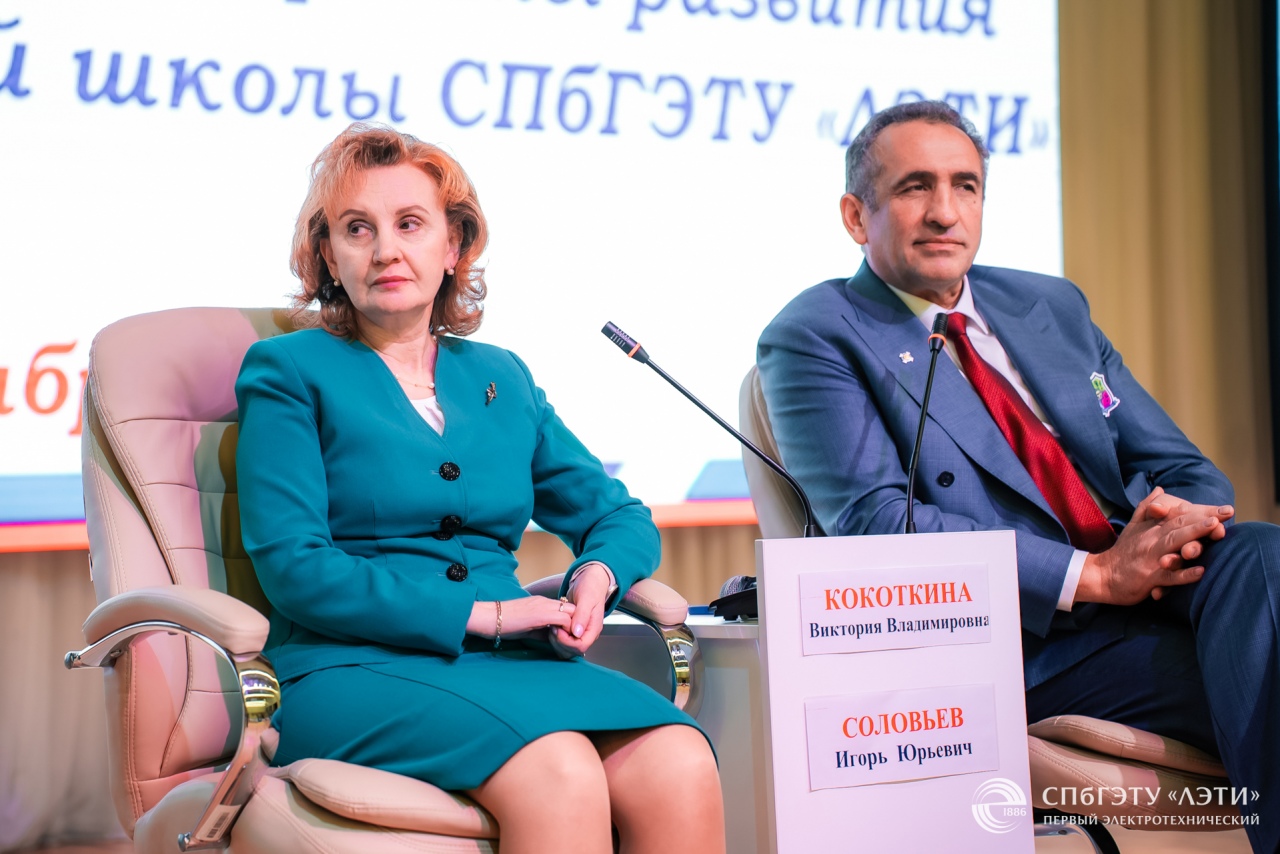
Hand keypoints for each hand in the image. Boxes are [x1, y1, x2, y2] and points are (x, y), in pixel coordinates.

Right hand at [466, 596, 575, 640]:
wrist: (490, 617)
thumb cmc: (505, 623)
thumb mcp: (528, 626)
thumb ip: (542, 630)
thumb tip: (554, 640)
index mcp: (543, 603)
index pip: (567, 608)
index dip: (572, 621)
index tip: (570, 635)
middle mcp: (546, 602)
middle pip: (573, 608)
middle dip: (577, 624)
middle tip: (574, 639)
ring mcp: (545, 606)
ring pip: (572, 612)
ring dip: (574, 628)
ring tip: (571, 642)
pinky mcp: (542, 614)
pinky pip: (564, 619)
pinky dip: (567, 630)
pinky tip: (563, 640)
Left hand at [548, 564, 610, 658]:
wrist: (589, 581)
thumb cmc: (590, 587)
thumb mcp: (586, 599)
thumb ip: (582, 616)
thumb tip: (577, 633)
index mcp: (593, 628)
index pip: (581, 646)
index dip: (567, 642)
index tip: (558, 629)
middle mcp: (587, 633)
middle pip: (573, 650)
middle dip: (560, 642)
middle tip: (553, 627)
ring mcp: (580, 632)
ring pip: (567, 648)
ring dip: (556, 641)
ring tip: (552, 626)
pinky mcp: (572, 630)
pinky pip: (563, 641)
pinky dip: (556, 637)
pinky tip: (552, 626)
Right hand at [1075, 488, 1226, 605]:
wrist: (1102, 576)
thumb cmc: (1122, 552)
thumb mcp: (1132, 526)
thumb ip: (1147, 507)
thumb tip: (1160, 488)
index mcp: (1151, 528)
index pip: (1179, 515)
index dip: (1202, 510)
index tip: (1226, 508)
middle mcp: (1152, 540)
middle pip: (1179, 525)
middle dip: (1204, 517)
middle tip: (1226, 512)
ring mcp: (1152, 558)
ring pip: (1174, 544)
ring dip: (1194, 535)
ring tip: (1214, 528)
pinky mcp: (1150, 578)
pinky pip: (1169, 576)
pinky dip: (1184, 574)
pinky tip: (1200, 571)